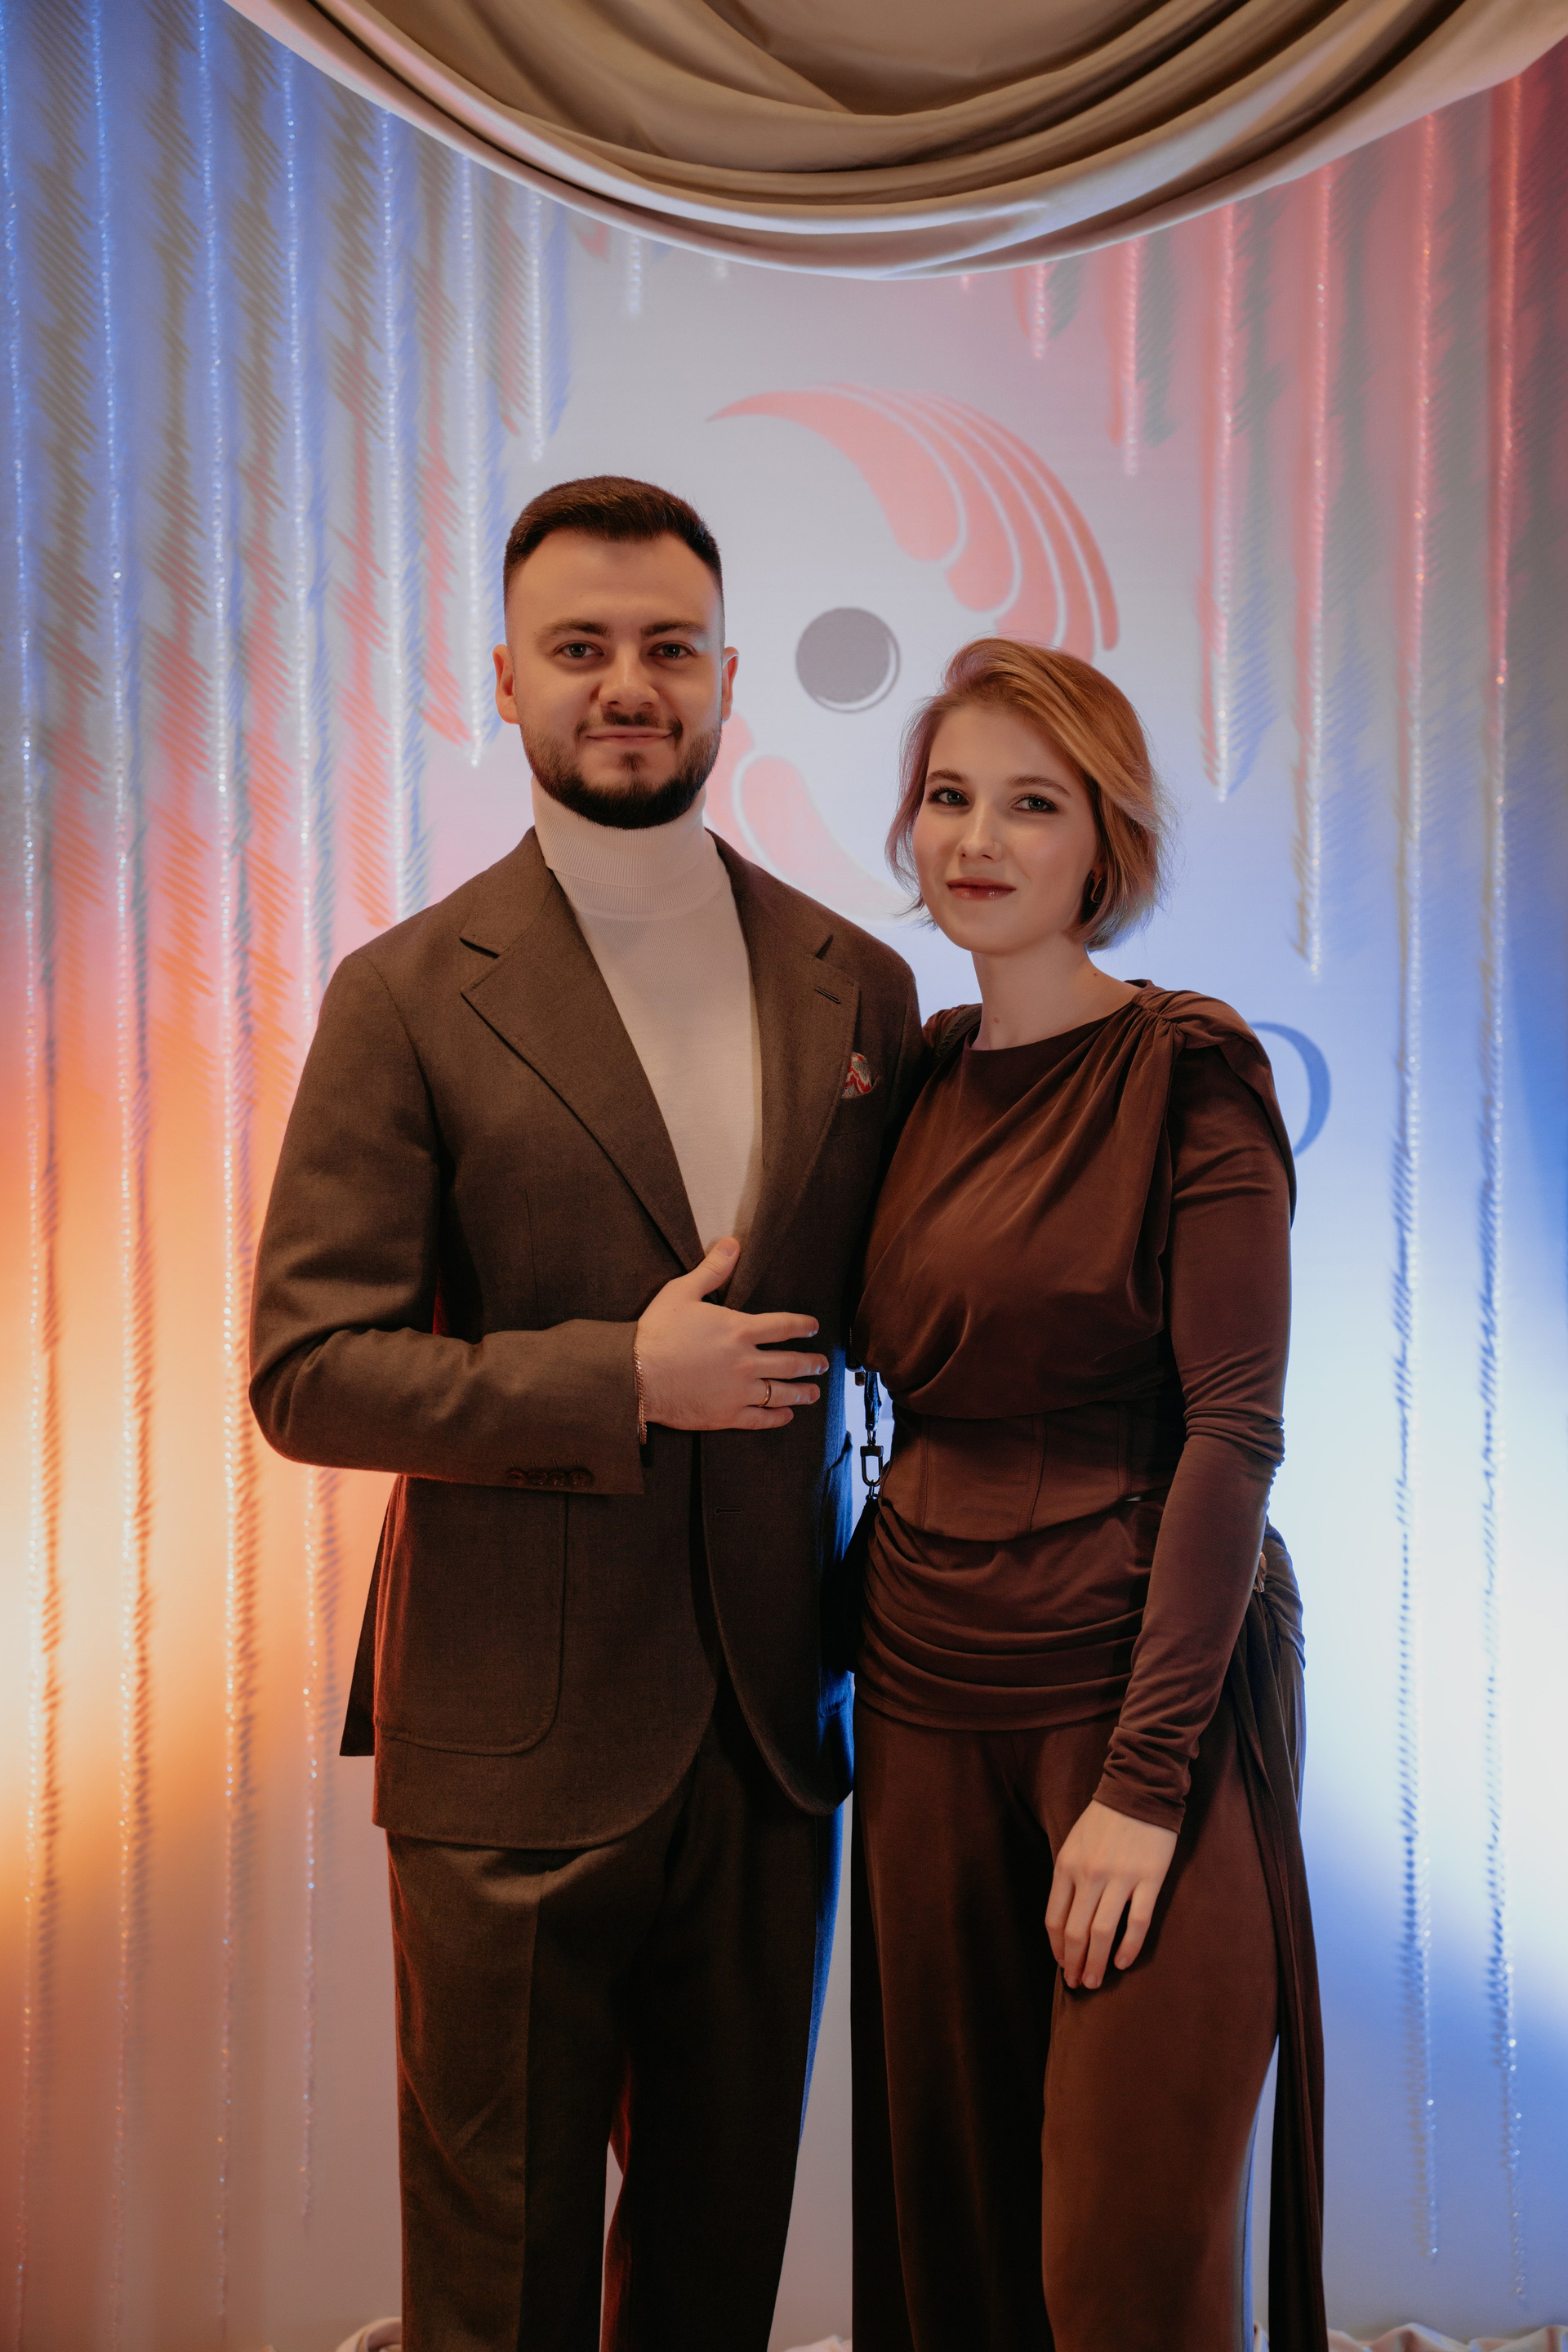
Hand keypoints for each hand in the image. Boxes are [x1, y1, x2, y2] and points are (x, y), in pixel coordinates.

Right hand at [635, 1236, 827, 1432]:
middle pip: (790, 1363)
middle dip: (811, 1363)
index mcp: (739, 1330)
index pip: (783, 1326)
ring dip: (802, 1392)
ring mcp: (739, 1391)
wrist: (635, 1375)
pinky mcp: (727, 1416)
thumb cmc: (657, 1332)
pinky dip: (778, 1418)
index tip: (814, 1328)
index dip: (803, 1326)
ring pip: (782, 1393)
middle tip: (822, 1364)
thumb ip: (712, 1269)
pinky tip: (786, 1416)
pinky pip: (761, 1419)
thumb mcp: (682, 1292)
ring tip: (814, 1393)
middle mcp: (747, 1361)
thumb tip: (732, 1244)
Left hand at [1045, 1799, 1177, 1989]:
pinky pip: (1137, 1921)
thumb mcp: (1073, 1844)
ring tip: (1095, 1981)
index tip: (1061, 1965)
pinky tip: (1123, 1962)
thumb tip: (1065, 1922)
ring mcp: (1119, 1878)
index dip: (1057, 1948)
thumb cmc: (1104, 1820)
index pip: (1055, 1919)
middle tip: (1077, 1984)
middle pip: (1076, 1932)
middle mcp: (1089, 1875)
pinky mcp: (1148, 1879)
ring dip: (1096, 1962)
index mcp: (1067, 1866)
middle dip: (1074, 1963)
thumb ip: (1068, 1879)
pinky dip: (1128, 1946)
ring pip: (1102, 1932)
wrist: (1138, 1791)